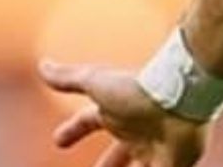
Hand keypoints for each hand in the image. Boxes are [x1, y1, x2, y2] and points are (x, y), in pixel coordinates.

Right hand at [40, 60, 207, 166]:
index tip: (59, 141)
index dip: (73, 130)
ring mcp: (155, 149)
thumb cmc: (138, 88)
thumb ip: (70, 78)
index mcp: (116, 112)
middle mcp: (136, 131)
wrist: (180, 97)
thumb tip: (42, 65)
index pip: (88, 122)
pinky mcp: (173, 165)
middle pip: (117, 155)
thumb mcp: (97, 83)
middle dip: (106, 165)